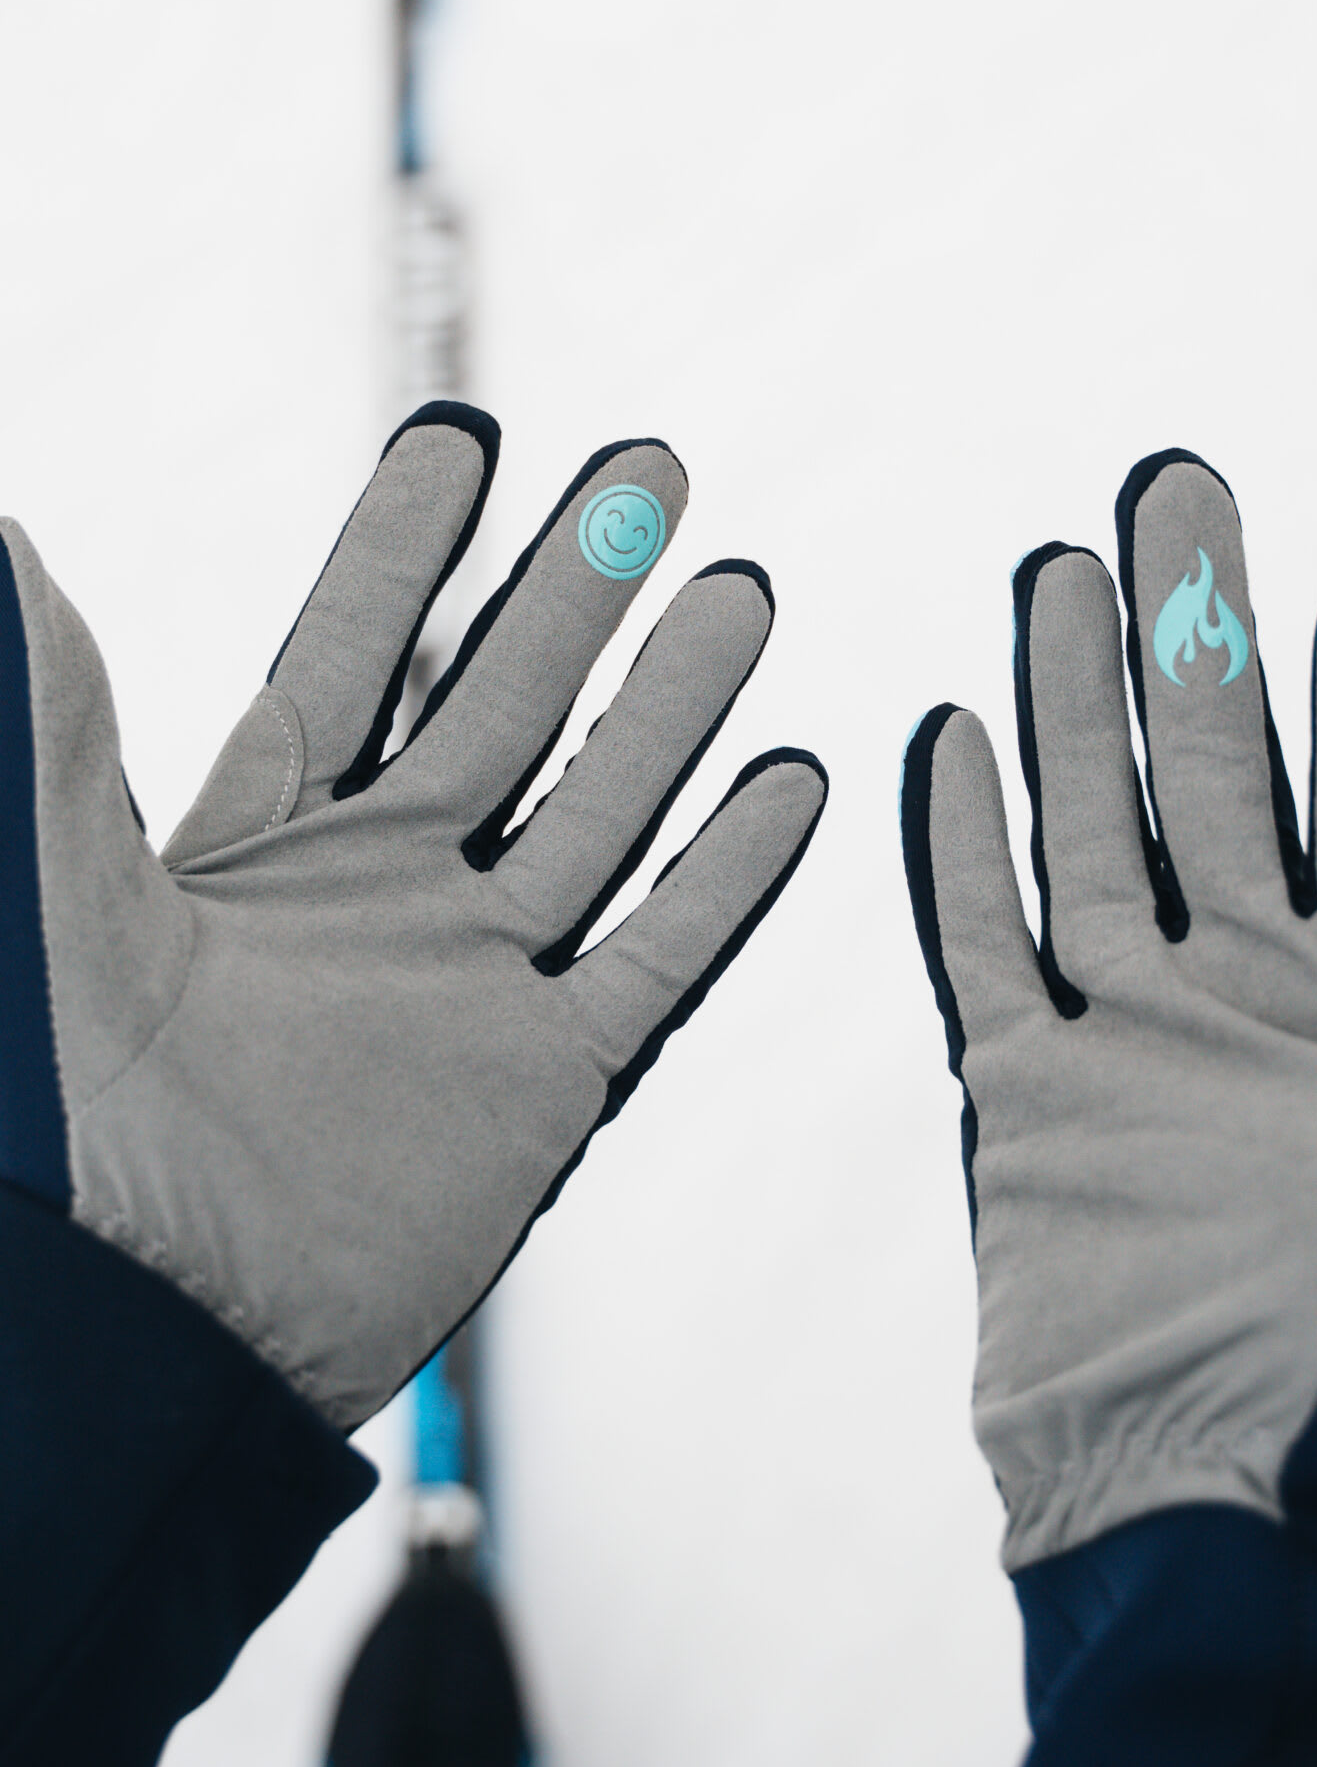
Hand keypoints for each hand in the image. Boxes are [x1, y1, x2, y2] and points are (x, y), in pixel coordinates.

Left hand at [0, 404, 825, 1427]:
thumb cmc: (81, 1126)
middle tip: (651, 467)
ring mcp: (476, 979)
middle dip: (577, 588)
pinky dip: (727, 873)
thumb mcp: (63, 905)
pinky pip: (657, 956)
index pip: (357, 654)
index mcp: (265, 838)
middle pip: (507, 705)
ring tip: (742, 591)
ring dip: (672, 703)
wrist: (166, 1333)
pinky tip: (788, 779)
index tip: (462, 432)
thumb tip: (1, 537)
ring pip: (602, 808)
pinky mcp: (546, 1079)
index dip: (408, 547)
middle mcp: (386, 889)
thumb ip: (52, 728)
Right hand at [901, 447, 1316, 1588]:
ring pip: (1099, 829)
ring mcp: (1138, 1045)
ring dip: (1080, 700)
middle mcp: (1261, 996)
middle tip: (1173, 479)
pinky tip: (950, 734)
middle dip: (1198, 622)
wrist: (1220, 1501)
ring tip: (1062, 566)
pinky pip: (985, 942)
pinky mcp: (1027, 1107)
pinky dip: (964, 841)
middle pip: (1220, 765)